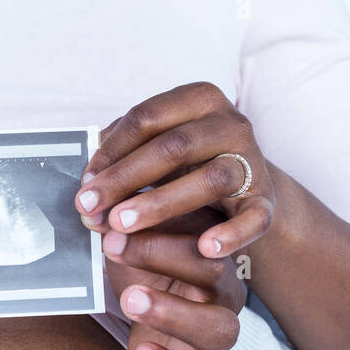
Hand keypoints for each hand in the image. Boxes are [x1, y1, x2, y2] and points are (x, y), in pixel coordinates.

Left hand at [75, 82, 275, 258]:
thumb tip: (86, 179)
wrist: (244, 190)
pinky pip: (254, 217)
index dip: (111, 151)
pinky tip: (205, 249)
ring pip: (210, 178)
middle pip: (174, 146)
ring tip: (122, 226)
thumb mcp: (157, 150)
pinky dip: (232, 234)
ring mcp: (252, 161)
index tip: (83, 182)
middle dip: (126, 178)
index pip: (147, 117)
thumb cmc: (187, 166)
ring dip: (161, 203)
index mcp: (198, 100)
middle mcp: (230, 123)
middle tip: (89, 207)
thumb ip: (124, 155)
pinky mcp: (265, 200)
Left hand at [104, 209, 245, 349]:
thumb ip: (119, 227)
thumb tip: (89, 208)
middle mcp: (224, 295)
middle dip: (165, 259)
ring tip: (131, 302)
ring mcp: (217, 338)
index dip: (158, 233)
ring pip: (220, 332)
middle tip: (116, 254)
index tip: (112, 229)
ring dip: (174, 315)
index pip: (199, 235)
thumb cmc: (147, 280)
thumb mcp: (133, 247)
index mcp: (211, 255)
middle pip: (218, 277)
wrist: (157, 331)